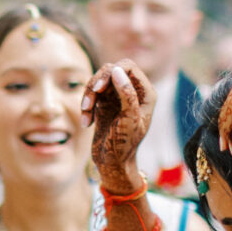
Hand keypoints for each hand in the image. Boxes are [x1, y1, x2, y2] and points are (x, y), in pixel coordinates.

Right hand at [84, 62, 156, 194]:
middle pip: (111, 70)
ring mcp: (117, 97)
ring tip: (85, 113)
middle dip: (97, 82)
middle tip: (89, 101)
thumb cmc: (125, 145)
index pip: (129, 66)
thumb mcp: (128, 120)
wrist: (113, 164)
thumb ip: (126, 94)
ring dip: (88, 95)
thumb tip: (117, 70)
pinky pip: (92, 93)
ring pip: (99, 80)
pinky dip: (86, 105)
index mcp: (145, 94)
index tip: (100, 87)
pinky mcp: (104, 103)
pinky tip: (87, 122)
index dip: (112, 71)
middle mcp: (132, 92)